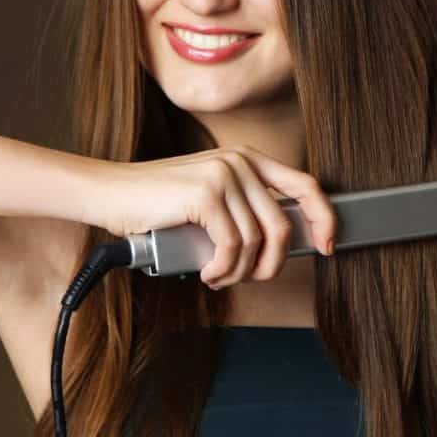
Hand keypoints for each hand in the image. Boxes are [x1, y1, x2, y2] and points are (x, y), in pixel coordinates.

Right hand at [96, 145, 335, 288]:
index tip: (327, 245)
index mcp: (248, 158)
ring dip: (240, 272)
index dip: (323, 217)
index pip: (305, 185)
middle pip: (283, 225)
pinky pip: (232, 246)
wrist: (109, 194)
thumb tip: (280, 247)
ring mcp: (224, 174)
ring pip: (257, 242)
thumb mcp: (210, 199)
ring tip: (218, 275)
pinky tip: (208, 273)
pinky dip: (223, 269)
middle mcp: (241, 161)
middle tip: (249, 278)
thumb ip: (244, 210)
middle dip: (271, 264)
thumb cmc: (157, 205)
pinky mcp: (206, 194)